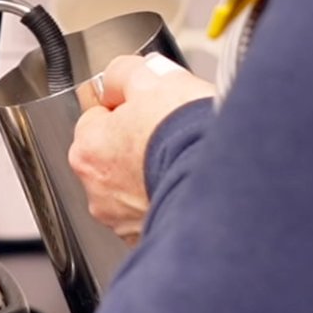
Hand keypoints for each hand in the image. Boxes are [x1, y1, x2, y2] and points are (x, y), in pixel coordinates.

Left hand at [70, 54, 215, 244]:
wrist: (224, 180)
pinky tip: (187, 185)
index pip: (96, 119)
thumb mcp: (150, 76)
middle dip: (137, 145)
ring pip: (134, 188)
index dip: (126, 108)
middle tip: (169, 133)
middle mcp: (98, 190)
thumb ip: (122, 75)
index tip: (146, 107)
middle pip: (113, 156)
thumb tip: (117, 80)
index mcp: (88, 149)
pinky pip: (155, 212)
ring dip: (152, 175)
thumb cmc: (185, 134)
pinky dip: (168, 200)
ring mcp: (123, 219)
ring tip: (182, 160)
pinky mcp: (151, 237)